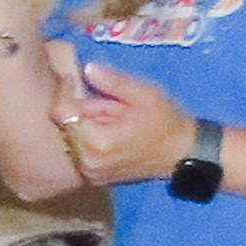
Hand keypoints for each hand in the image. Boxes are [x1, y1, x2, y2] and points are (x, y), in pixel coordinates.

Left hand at [56, 53, 199, 187]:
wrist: (184, 154)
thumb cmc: (166, 122)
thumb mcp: (144, 95)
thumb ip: (113, 81)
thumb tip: (86, 68)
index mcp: (98, 141)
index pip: (62, 112)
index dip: (66, 92)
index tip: (74, 78)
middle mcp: (88, 161)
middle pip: (65, 125)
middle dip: (81, 110)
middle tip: (107, 104)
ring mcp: (90, 172)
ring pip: (70, 139)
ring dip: (85, 125)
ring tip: (113, 120)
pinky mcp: (93, 177)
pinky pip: (79, 152)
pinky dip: (88, 139)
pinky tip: (110, 134)